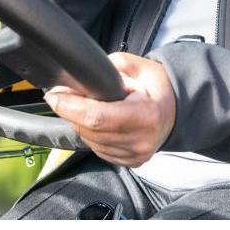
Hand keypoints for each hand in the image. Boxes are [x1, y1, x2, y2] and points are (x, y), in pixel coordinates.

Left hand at [43, 52, 175, 167]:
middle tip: (66, 94)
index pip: (97, 117)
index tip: (54, 95)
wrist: (176, 112)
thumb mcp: (140, 66)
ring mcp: (134, 155)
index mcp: (145, 115)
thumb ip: (112, 67)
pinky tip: (99, 121)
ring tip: (89, 106)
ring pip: (90, 142)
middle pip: (90, 130)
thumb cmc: (158, 88)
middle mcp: (140, 141)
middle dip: (71, 111)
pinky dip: (91, 134)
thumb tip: (84, 76)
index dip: (70, 107)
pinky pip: (98, 150)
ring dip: (80, 123)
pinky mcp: (129, 162)